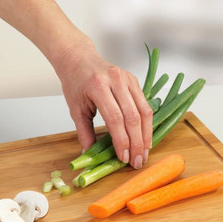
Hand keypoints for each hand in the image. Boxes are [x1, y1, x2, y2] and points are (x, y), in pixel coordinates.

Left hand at [55, 43, 152, 168]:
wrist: (79, 59)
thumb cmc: (75, 83)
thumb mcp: (75, 109)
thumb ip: (83, 132)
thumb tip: (89, 155)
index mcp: (98, 87)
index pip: (114, 118)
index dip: (121, 140)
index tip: (123, 157)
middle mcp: (116, 80)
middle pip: (133, 116)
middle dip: (137, 142)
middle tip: (137, 161)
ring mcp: (128, 79)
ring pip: (144, 110)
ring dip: (146, 135)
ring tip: (144, 153)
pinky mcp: (134, 80)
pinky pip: (145, 104)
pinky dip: (147, 124)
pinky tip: (145, 138)